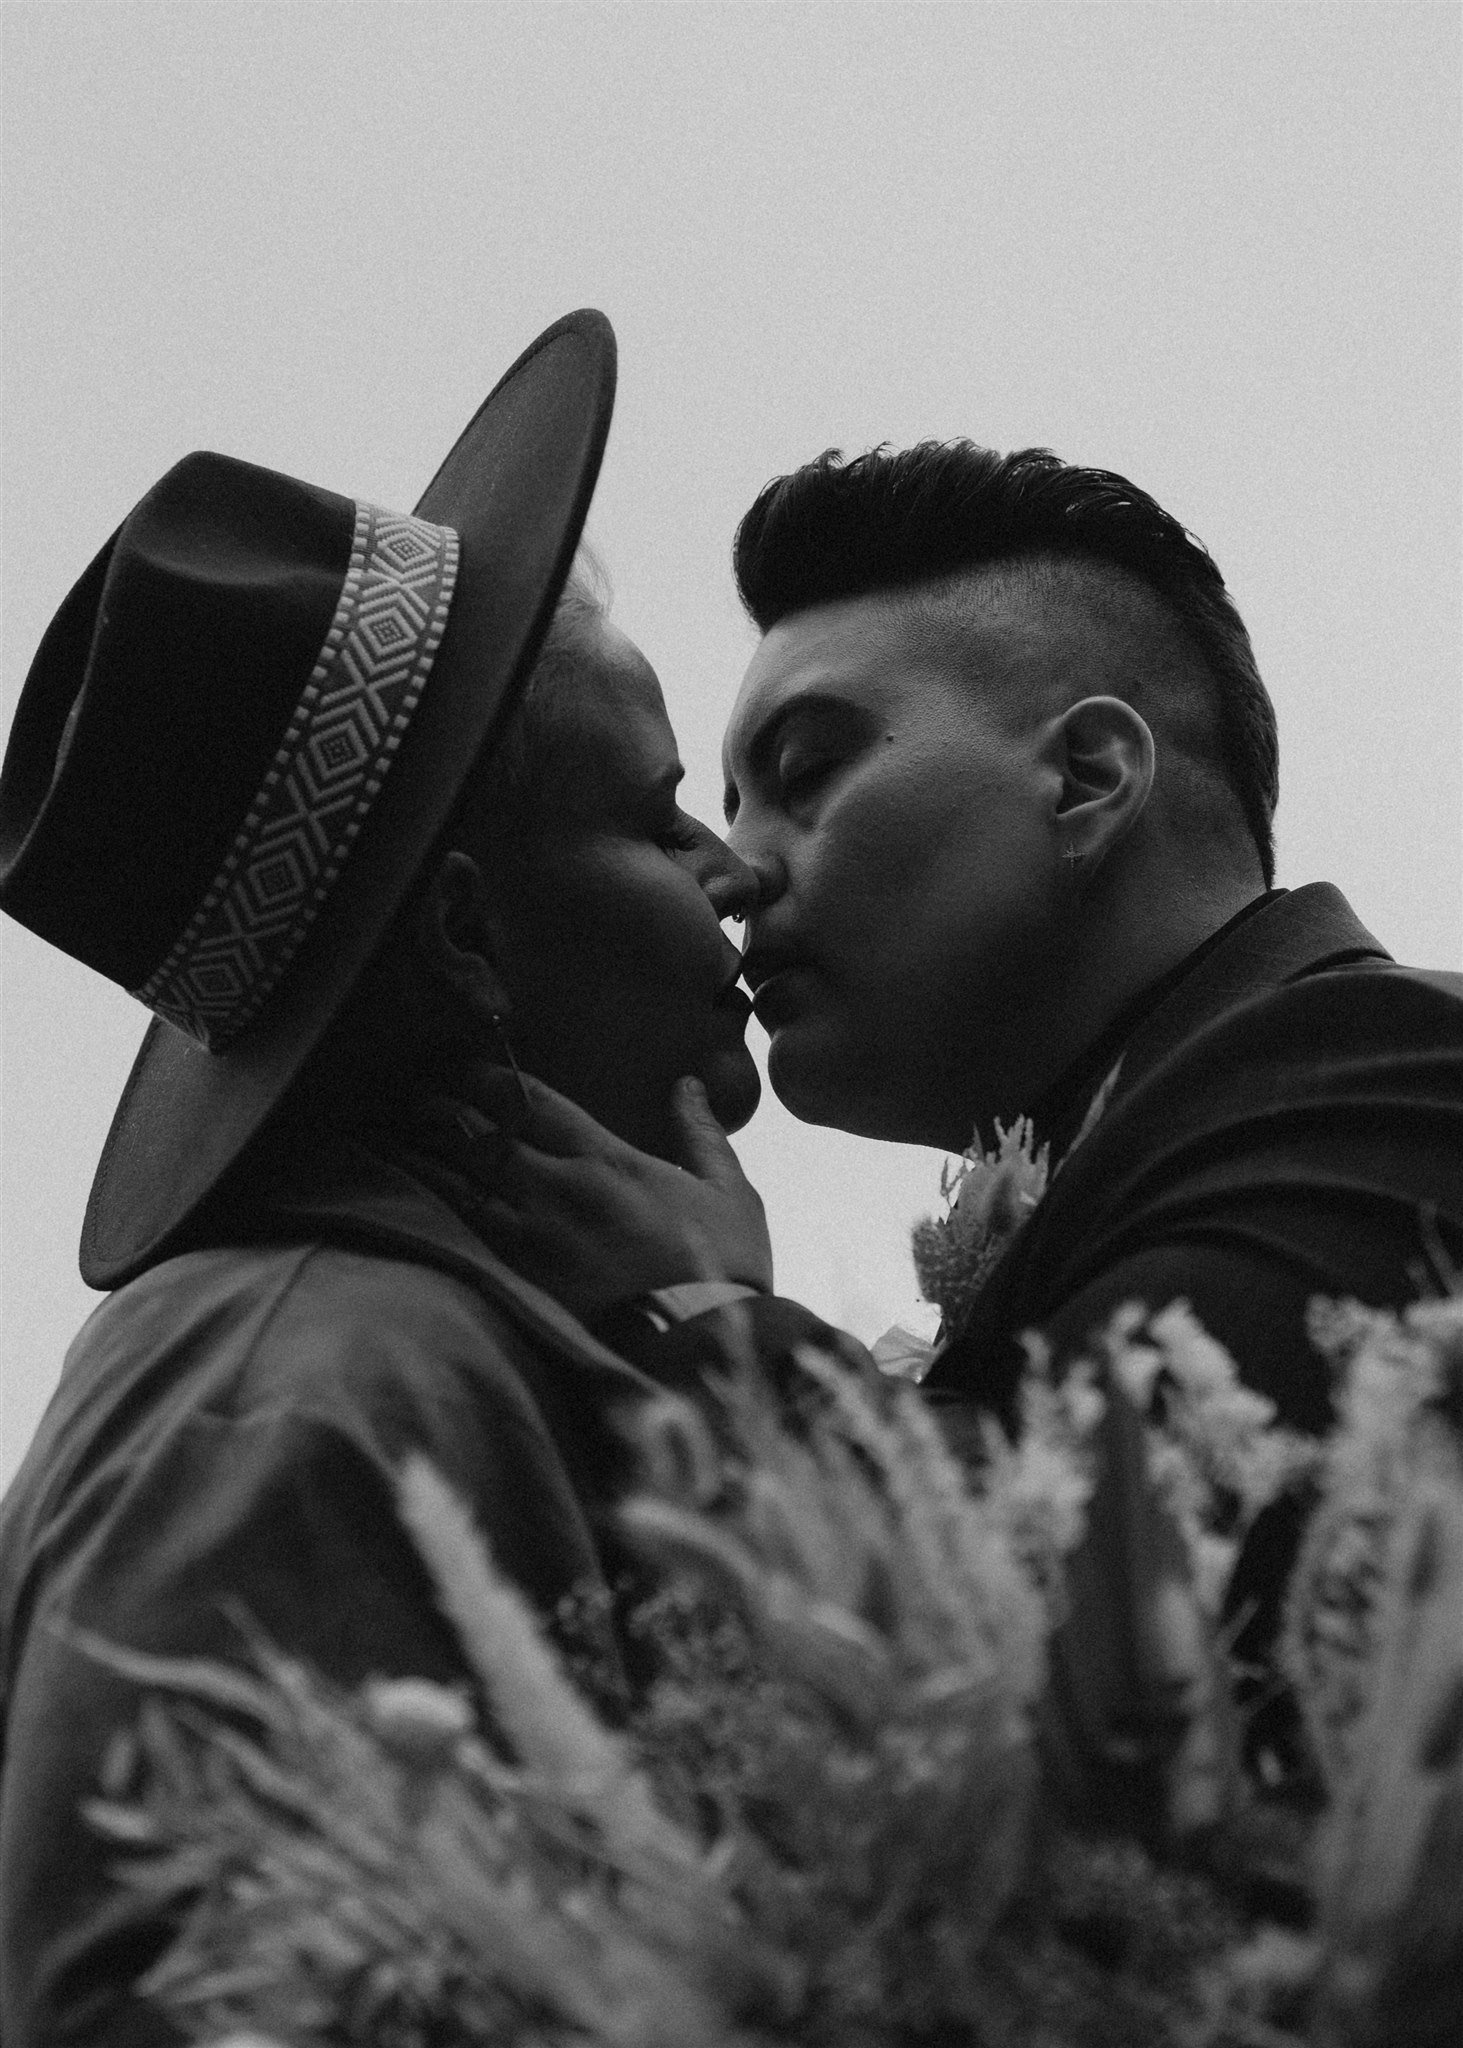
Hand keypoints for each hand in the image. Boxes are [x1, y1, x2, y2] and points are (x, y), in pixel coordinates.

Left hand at [431, 1067, 772, 1324]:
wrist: (703, 1344)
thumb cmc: (725, 1268)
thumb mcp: (730, 1192)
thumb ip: (702, 1135)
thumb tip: (690, 1085)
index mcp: (610, 1159)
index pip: (535, 1104)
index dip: (492, 1080)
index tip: (463, 1067)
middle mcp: (563, 1188)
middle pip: (484, 1136)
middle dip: (443, 1112)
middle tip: (412, 1096)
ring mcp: (536, 1235)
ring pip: (462, 1181)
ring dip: (425, 1154)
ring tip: (391, 1135)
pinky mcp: (522, 1278)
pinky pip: (465, 1229)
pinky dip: (434, 1203)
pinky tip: (410, 1189)